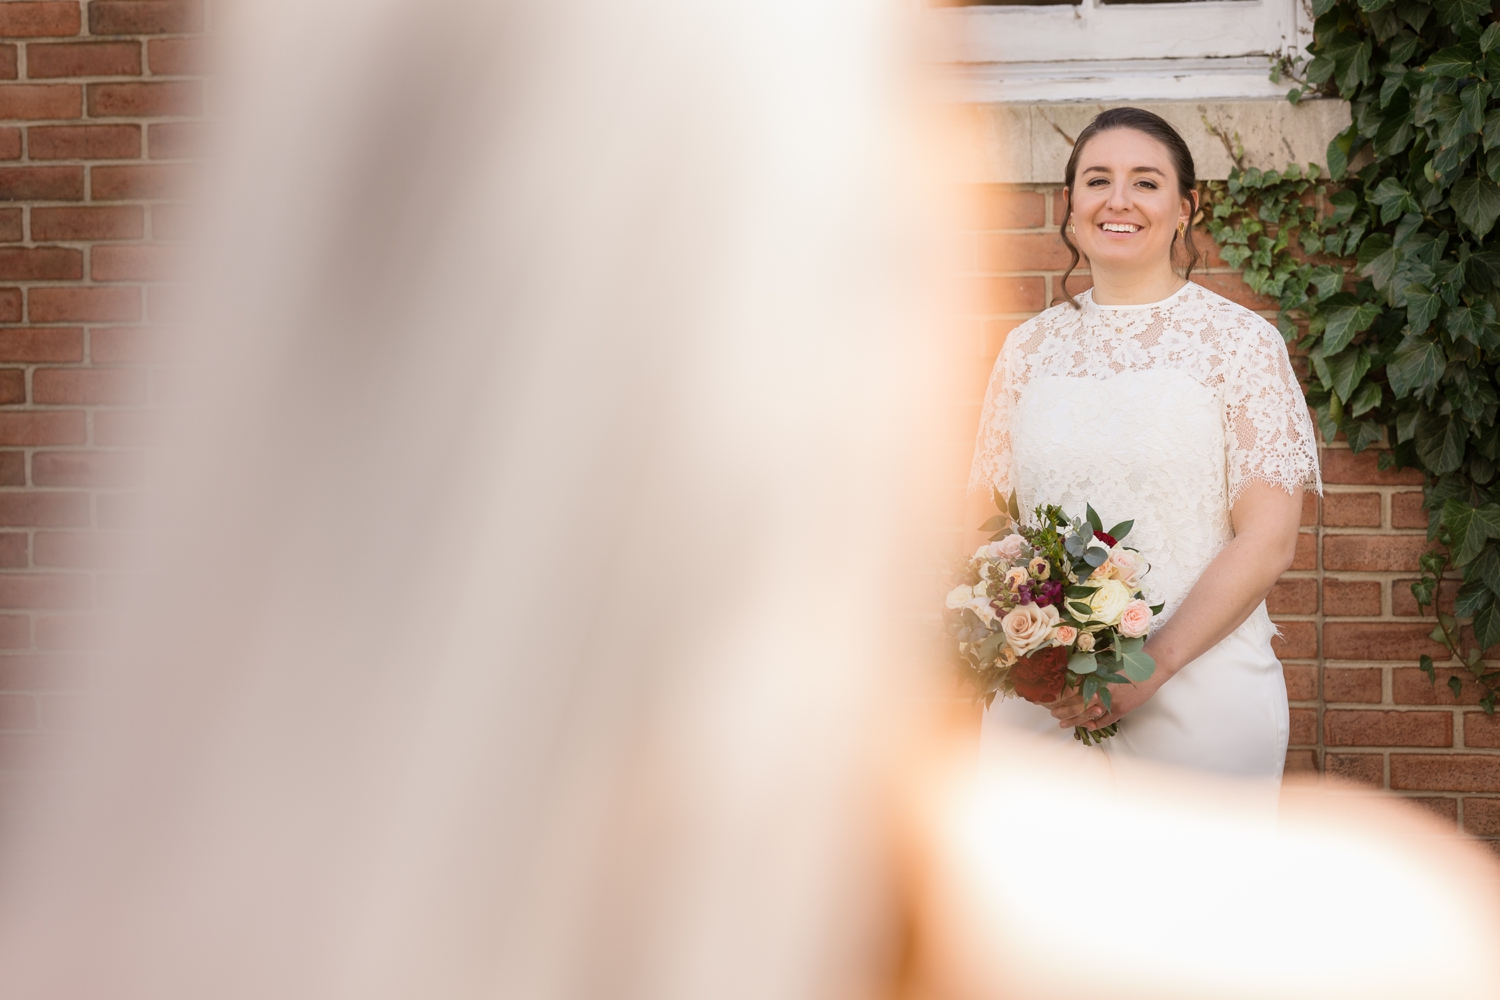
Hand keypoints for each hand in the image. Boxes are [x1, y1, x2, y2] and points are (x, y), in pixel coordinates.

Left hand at [1047, 669, 1166, 730]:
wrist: (1149, 668)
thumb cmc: (1128, 663)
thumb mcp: (1106, 664)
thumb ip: (1092, 672)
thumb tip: (1074, 673)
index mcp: (1095, 676)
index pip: (1071, 688)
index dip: (1059, 696)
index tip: (1049, 699)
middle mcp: (1100, 688)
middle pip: (1075, 703)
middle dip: (1062, 710)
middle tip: (1052, 714)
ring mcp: (1110, 700)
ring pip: (1086, 714)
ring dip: (1073, 719)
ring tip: (1062, 723)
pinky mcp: (1120, 709)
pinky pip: (1103, 721)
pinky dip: (1093, 725)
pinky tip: (1086, 726)